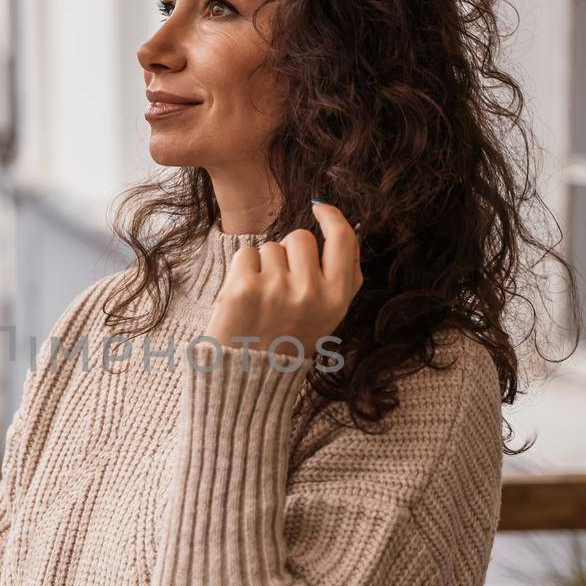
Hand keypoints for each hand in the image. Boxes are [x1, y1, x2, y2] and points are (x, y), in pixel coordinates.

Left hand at [205, 201, 362, 362]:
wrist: (247, 377)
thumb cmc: (289, 341)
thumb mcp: (328, 316)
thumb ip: (341, 277)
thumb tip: (341, 226)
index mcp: (336, 298)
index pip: (343, 240)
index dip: (332, 217)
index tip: (320, 208)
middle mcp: (310, 292)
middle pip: (299, 238)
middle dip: (289, 252)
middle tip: (280, 286)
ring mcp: (276, 289)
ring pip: (270, 246)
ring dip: (264, 265)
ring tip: (262, 299)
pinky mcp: (243, 289)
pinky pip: (246, 254)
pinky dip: (242, 270)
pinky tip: (244, 297)